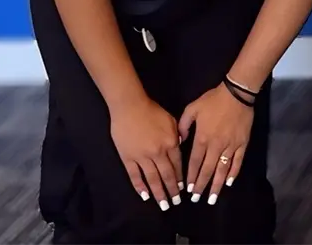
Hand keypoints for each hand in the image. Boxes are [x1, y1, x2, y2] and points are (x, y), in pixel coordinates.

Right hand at [108, 94, 183, 209]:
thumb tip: (181, 146)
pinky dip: (140, 187)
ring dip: (159, 193)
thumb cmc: (152, 111)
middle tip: (176, 203)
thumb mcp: (171, 121)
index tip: (183, 189)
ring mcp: (142, 157)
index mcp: (171, 143)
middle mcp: (158, 153)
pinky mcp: (128, 158)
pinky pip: (135, 176)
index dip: (181, 178)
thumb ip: (178, 135)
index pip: (178, 165)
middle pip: (167, 175)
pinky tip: (145, 196)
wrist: (130, 107)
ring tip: (163, 204)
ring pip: (152, 179)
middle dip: (172, 190)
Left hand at [176, 84, 252, 204]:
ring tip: (212, 198)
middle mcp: (216, 146)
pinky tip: (229, 183)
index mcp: (202, 138)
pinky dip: (233, 173)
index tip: (188, 189)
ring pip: (222, 169)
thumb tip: (179, 140)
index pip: (195, 162)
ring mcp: (230, 146)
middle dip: (202, 185)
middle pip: (207, 169)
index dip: (191, 177)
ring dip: (216, 185)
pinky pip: (237, 161)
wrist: (237, 94)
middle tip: (197, 199)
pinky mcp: (242, 144)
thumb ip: (183, 125)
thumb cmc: (213, 100)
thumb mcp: (192, 108)